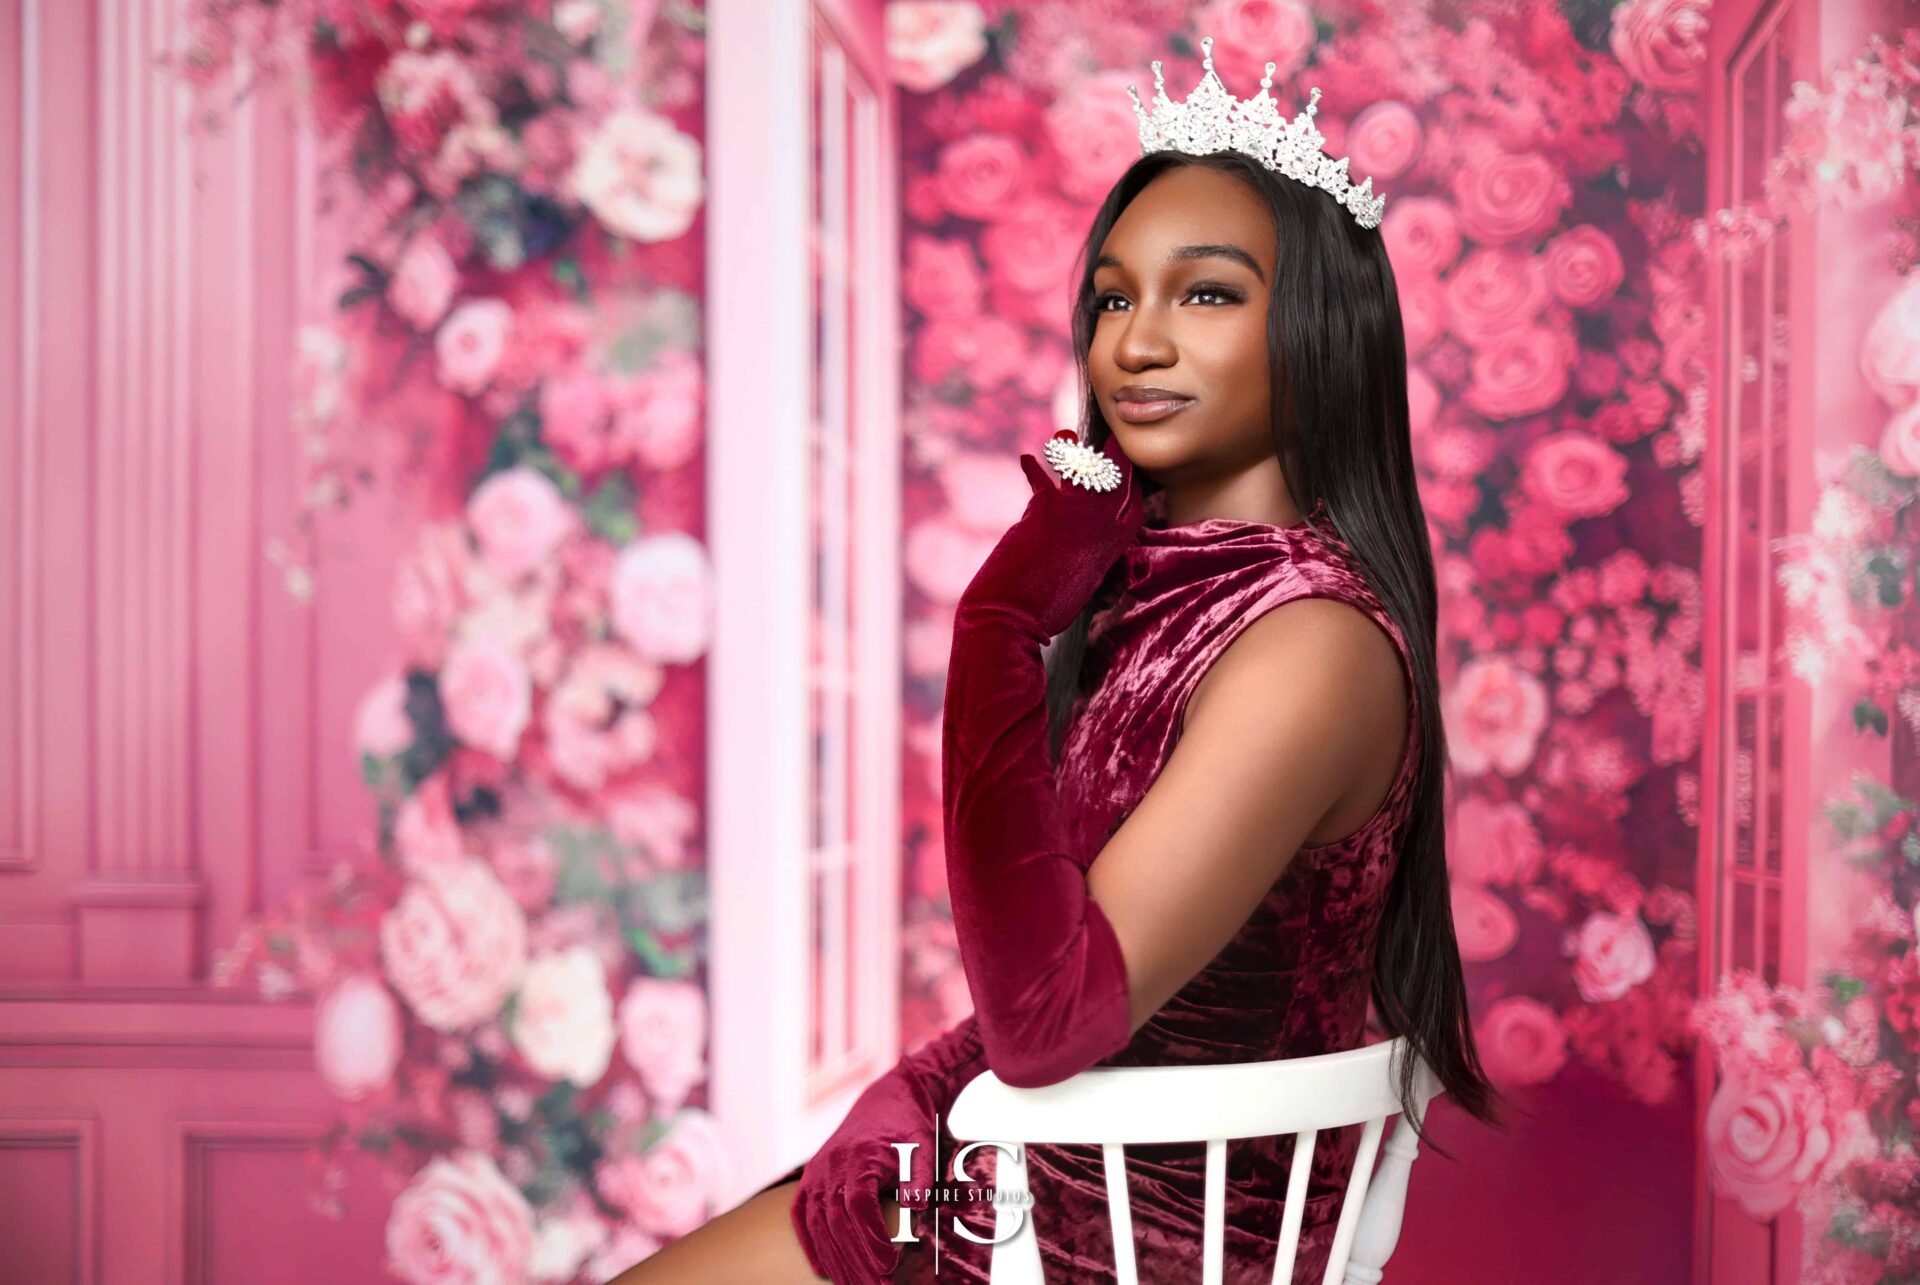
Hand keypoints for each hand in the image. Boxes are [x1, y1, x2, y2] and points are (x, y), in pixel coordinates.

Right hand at [789, 1020, 985, 1282]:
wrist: (890, 1097)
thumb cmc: (910, 1127)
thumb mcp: (923, 1149)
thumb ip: (919, 1180)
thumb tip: (915, 1209)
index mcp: (860, 1155)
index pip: (859, 1205)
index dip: (871, 1238)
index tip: (888, 1266)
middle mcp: (832, 1164)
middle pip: (838, 1221)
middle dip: (856, 1261)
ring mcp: (818, 1170)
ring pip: (819, 1223)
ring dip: (835, 1260)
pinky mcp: (812, 1176)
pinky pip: (802, 1214)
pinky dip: (811, 1243)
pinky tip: (822, 1268)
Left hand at [956, 433, 1145, 638]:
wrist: (1011, 618)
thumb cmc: (1045, 611)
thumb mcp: (1081, 582)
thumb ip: (1087, 556)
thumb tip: (1083, 543)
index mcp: (1112, 549)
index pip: (1132, 509)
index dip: (1131, 489)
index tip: (1129, 474)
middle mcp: (1101, 527)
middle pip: (1115, 481)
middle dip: (1115, 457)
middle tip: (1113, 439)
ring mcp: (1076, 514)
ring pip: (1083, 470)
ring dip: (1072, 451)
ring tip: (1066, 435)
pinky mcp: (1046, 508)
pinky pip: (1041, 479)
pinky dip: (1032, 468)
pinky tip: (1026, 459)